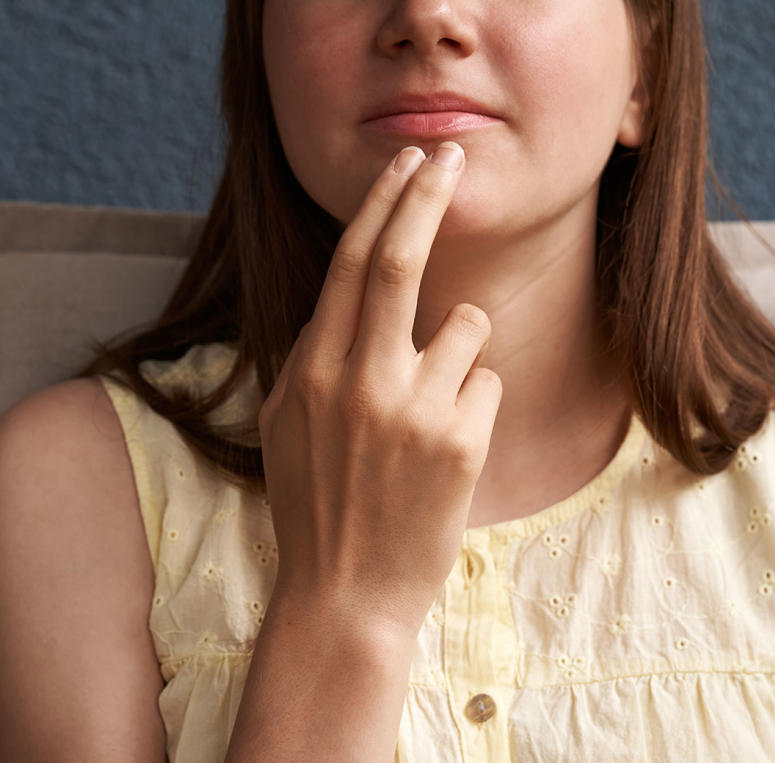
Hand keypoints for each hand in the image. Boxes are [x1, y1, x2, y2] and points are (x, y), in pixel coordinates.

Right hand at [256, 141, 501, 637]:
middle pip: (399, 261)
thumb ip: (316, 356)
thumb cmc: (317, 507)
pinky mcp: (460, 442)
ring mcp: (411, 410)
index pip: (349, 264)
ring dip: (460, 346)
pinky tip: (448, 449)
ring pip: (465, 324)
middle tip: (449, 154)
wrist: (345, 596)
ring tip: (434, 407)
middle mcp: (358, 380)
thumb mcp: (289, 424)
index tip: (406, 162)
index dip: (383, 204)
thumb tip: (349, 295)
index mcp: (310, 370)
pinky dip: (474, 400)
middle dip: (427, 195)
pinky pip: (486, 381)